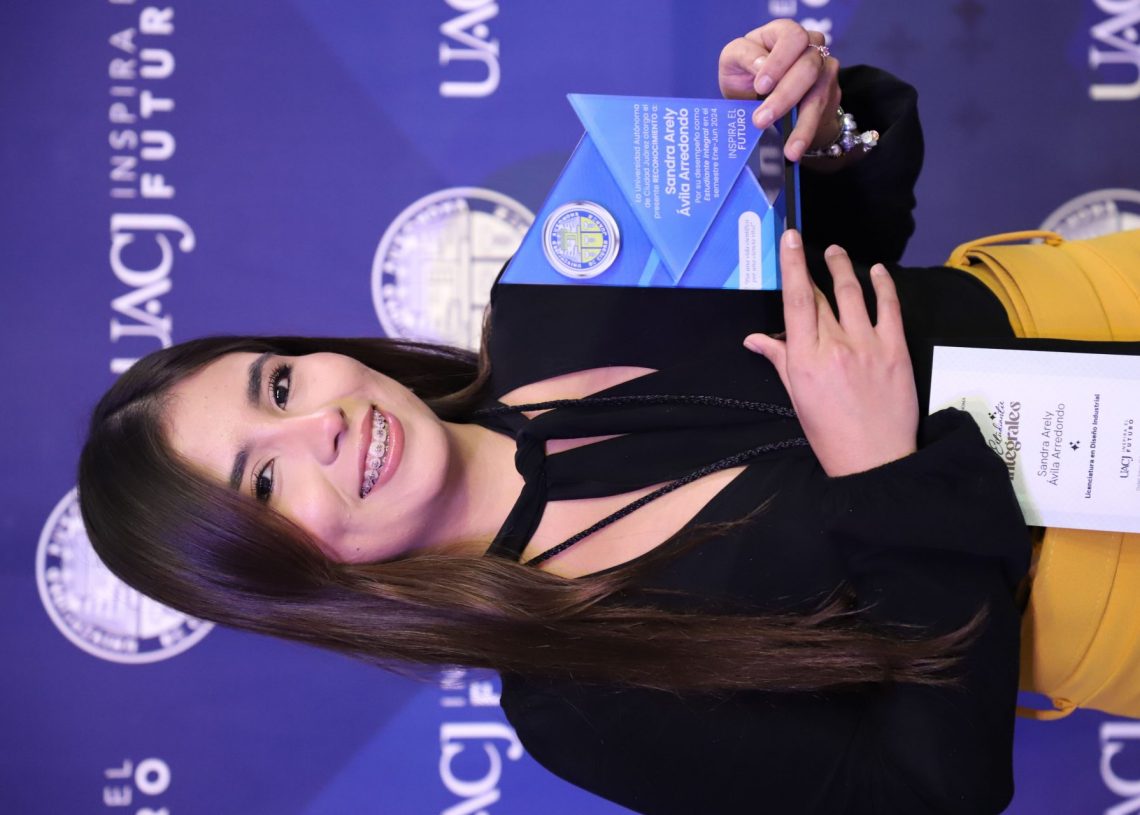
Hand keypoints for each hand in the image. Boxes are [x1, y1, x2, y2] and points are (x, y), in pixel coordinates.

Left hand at [719, 19, 840, 161]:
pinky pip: (820, 115)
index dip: (778, 62)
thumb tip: (760, 66)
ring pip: (818, 96)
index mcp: (785, 33)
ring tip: (789, 149)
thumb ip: (743, 56)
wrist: (761, 98)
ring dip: (801, 125)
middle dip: (784, 97)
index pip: (792, 38)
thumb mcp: (734, 60)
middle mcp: (811, 48)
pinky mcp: (829, 95)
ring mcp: (824, 72)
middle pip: (808, 68)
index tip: (760, 86)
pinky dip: (806, 134)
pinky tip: (795, 149)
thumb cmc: (746, 73)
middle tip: (761, 121)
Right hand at [743, 231, 918, 476]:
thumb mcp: (797, 398)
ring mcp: (868, 344)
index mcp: (805, 359)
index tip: (791, 239)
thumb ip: (779, 360)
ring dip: (843, 267)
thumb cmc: (829, 433)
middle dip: (813, 268)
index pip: (795, 300)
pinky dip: (883, 284)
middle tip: (810, 249)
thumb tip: (755, 338)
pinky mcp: (896, 349)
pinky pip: (890, 307)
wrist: (874, 459)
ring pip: (853, 292)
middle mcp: (834, 345)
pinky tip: (876, 271)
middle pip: (820, 295)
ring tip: (836, 253)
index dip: (792, 265)